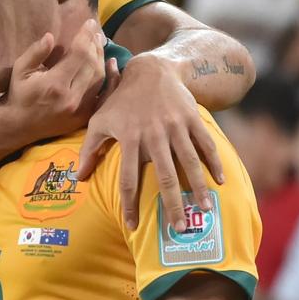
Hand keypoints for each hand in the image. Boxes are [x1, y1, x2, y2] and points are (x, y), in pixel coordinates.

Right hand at [5, 19, 106, 142]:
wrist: (19, 126)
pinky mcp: (85, 116)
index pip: (78, 54)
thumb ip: (35, 53)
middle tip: (94, 31)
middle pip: (92, 65)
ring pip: (100, 78)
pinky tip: (112, 65)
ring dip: (102, 58)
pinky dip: (111, 80)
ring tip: (99, 43)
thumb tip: (50, 37)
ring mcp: (81, 109)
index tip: (89, 23)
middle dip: (95, 45)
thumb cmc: (19, 94)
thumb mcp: (19, 70)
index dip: (85, 36)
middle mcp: (71, 97)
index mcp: (54, 84)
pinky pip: (104, 95)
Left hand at [77, 53, 223, 230]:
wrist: (150, 70)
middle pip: (164, 176)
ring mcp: (176, 127)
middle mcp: (154, 135)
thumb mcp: (99, 121)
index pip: (128, 179)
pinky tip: (220, 182)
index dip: (130, 204)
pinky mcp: (192, 120)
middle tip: (178, 229)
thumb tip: (79, 178)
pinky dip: (214, 162)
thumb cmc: (120, 101)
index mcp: (130, 139)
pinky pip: (205, 145)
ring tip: (203, 210)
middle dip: (172, 204)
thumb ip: (89, 150)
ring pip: (190, 163)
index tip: (133, 226)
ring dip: (198, 188)